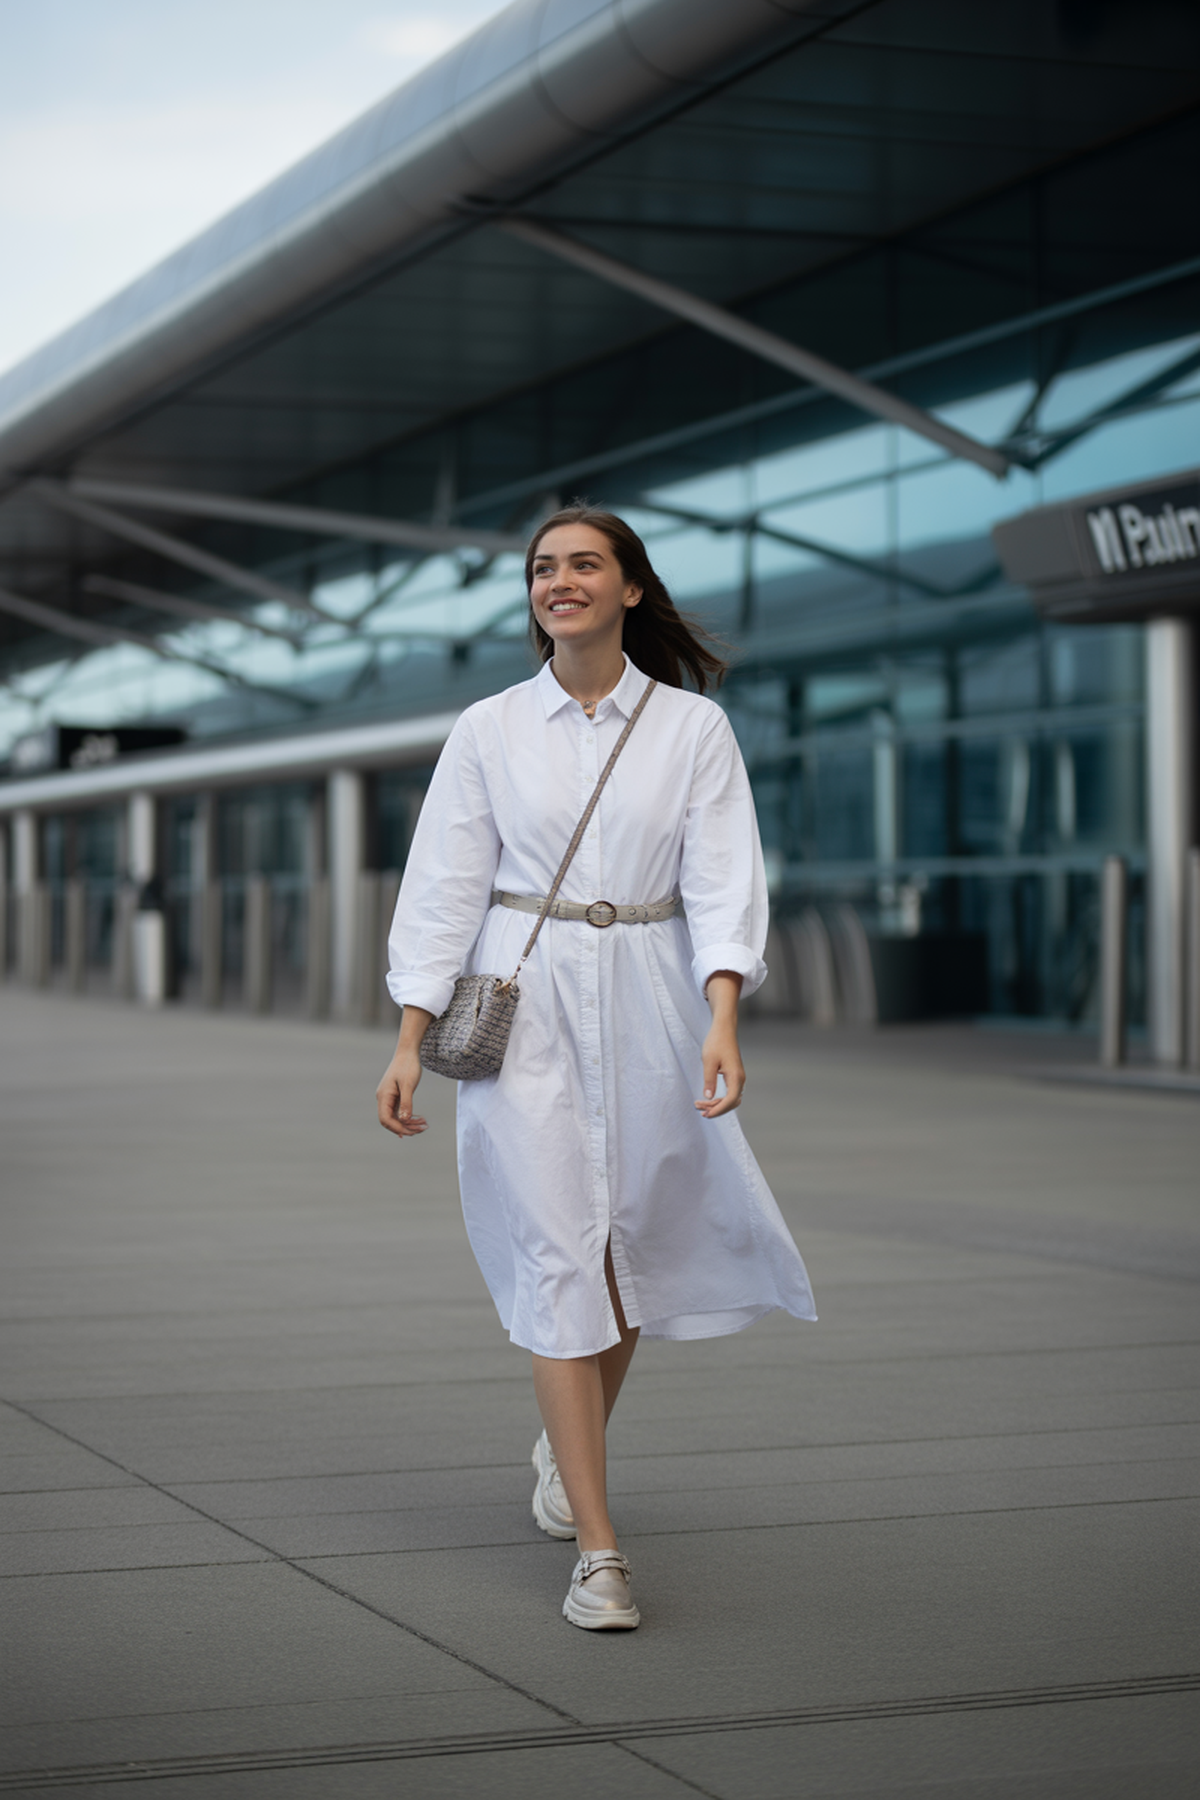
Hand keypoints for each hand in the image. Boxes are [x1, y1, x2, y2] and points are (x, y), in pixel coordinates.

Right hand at [376, 1006, 433, 1137]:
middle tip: (422, 1129)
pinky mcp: (395, 1096)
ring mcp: (388, 1097)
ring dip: (408, 1123)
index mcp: (383, 1096)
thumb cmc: (408, 1066)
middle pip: (390, 1121)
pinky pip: (399, 1111)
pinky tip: (418, 1120)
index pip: (385, 1119)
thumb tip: (404, 1120)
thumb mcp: (408, 1085)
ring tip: (423, 1125)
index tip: (412, 1132)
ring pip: (395, 1117)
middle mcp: (383, 1098)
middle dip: (405, 1128)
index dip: (397, 1128)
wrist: (408, 1052)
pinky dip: (408, 1117)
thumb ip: (406, 1102)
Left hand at [695, 970, 744, 1119]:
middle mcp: (740, 1078)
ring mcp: (738, 1077)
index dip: (719, 1110)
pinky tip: (708, 1099)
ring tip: (701, 1106)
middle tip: (700, 1111)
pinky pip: (730, 1092)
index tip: (706, 1113)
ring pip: (731, 1098)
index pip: (731, 1100)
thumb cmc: (716, 1042)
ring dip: (718, 1104)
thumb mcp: (709, 1061)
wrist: (724, 1028)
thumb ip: (709, 1080)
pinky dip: (720, 1098)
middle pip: (732, 1102)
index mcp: (736, 1076)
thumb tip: (708, 1097)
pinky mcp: (734, 1074)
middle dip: (717, 1109)